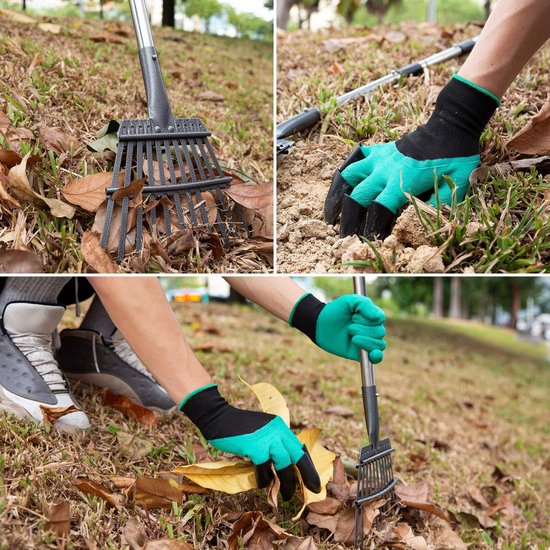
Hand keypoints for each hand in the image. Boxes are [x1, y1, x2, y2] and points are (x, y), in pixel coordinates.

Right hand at [180, 385, 320, 500]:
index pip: (299, 447)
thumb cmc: (238, 427)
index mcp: (280, 426)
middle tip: (312, 489)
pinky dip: (264, 479)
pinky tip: (262, 484)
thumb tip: (281, 464)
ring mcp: (267, 439)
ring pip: (284, 465)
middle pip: (298, 455)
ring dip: (287, 483)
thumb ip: (272, 442)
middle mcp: (278, 431)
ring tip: (287, 495)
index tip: (313, 478)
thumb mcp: (261, 430)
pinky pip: (265, 469)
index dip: (308, 464)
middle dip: (307, 474)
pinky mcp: (256, 448)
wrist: (219, 417)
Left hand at [290, 293, 385, 363]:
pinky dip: (377, 356)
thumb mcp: (349, 301)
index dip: (368, 319)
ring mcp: (367, 341)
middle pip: (380, 332)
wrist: (319, 323)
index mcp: (370, 316)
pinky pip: (376, 358)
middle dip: (363, 330)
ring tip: (351, 336)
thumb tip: (378, 318)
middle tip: (349, 328)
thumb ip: (365, 305)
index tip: (354, 316)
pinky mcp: (360, 353)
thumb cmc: (335, 310)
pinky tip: (373, 354)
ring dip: (365, 340)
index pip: (380, 319)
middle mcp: (371, 329)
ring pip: (379, 344)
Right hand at [326, 75, 498, 237]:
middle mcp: (385, 171)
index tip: (367, 240)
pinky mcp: (377, 151)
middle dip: (348, 220)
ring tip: (331, 215)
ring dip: (336, 197)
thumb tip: (422, 221)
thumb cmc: (456, 157)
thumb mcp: (458, 184)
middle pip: (357, 198)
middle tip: (344, 236)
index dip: (371, 227)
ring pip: (347, 178)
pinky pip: (353, 162)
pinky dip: (344, 175)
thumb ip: (440, 205)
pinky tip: (340, 188)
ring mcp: (378, 160)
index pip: (379, 209)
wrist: (450, 125)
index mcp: (403, 181)